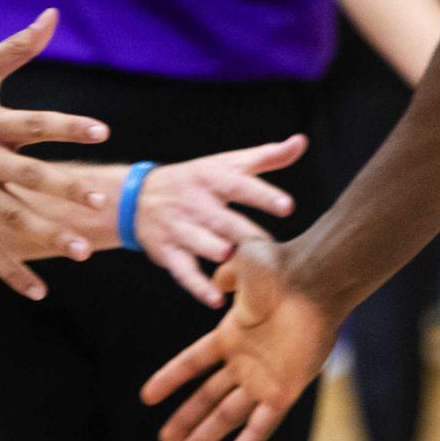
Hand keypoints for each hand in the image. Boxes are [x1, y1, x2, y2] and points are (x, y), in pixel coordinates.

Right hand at [0, 10, 111, 293]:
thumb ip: (18, 46)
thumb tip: (52, 14)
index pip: (36, 125)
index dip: (68, 126)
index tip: (102, 131)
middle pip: (28, 178)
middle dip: (65, 190)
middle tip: (100, 202)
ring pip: (10, 219)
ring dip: (46, 235)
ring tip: (83, 249)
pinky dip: (10, 270)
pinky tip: (37, 291)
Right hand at [132, 137, 307, 306]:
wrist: (139, 196)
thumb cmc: (197, 179)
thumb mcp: (227, 163)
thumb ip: (266, 156)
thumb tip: (300, 142)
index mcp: (213, 179)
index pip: (240, 185)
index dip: (263, 195)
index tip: (287, 206)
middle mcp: (196, 204)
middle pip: (222, 219)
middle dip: (242, 231)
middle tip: (268, 243)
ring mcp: (180, 229)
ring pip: (199, 242)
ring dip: (215, 250)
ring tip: (233, 258)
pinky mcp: (168, 252)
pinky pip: (183, 271)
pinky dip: (198, 287)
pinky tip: (216, 298)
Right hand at [143, 238, 339, 440]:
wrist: (316, 281)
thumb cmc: (283, 266)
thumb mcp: (245, 262)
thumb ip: (228, 273)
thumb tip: (218, 279)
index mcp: (232, 334)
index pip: (194, 362)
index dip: (171, 378)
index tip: (147, 396)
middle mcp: (247, 361)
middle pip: (209, 397)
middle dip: (187, 419)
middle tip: (165, 440)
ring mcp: (265, 378)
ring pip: (227, 416)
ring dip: (204, 437)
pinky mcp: (285, 391)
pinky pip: (259, 426)